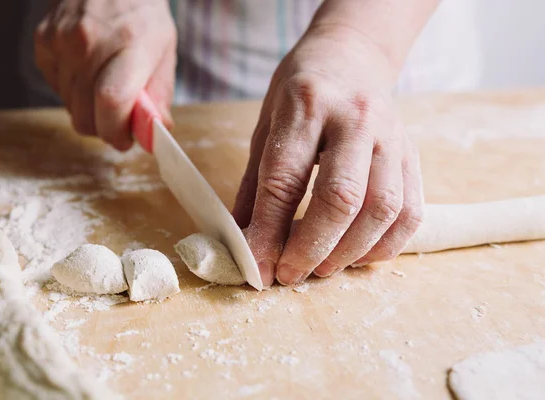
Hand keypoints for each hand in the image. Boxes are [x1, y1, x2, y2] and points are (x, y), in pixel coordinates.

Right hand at [34, 0, 175, 149]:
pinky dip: (72, 92)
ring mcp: (62, 41)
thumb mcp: (164, 53)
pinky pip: (56, 88)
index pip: (111, 102)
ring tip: (105, 88)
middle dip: (103, 129)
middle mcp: (90, 42)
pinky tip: (87, 73)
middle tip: (118, 121)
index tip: (124, 140)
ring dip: (89, 110)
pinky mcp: (43, 41)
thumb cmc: (142, 18)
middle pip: (85, 114)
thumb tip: (153, 135)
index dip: (116, 132)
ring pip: (70, 106)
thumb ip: (159, 97)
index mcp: (129, 44)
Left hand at [233, 25, 423, 285]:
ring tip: (323, 269)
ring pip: (382, 208)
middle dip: (313, 248)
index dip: (269, 231)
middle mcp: (355, 119)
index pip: (285, 179)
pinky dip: (386, 244)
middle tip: (291, 275)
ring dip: (350, 251)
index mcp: (306, 105)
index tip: (258, 267)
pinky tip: (359, 256)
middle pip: (341, 198)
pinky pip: (411, 209)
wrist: (353, 56)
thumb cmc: (302, 91)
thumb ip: (256, 184)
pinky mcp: (413, 153)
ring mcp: (391, 137)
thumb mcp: (266, 125)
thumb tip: (244, 242)